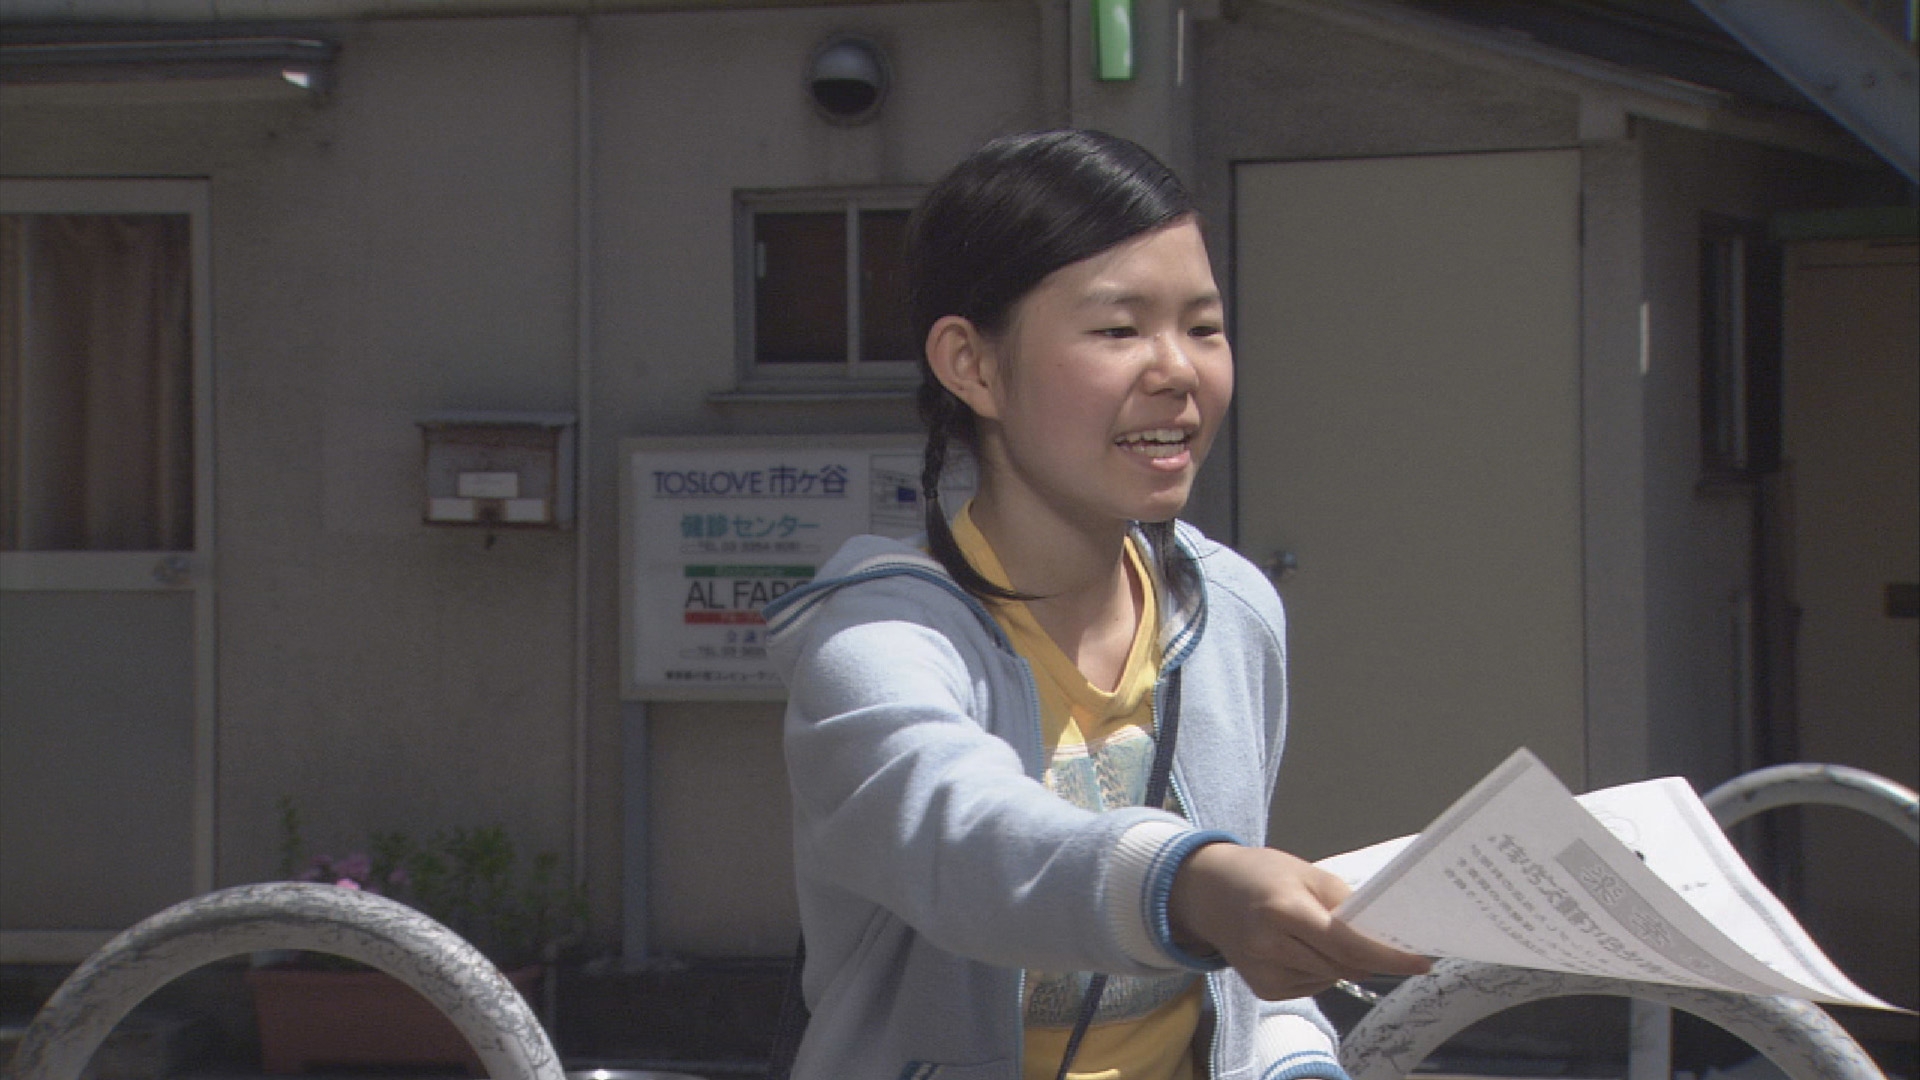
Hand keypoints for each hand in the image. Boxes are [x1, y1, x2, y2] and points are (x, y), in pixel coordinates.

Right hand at [1167, 842, 1430, 999]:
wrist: (1206, 892)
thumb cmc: (1261, 874)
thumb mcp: (1304, 872)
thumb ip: (1343, 901)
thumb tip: (1382, 930)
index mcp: (1283, 910)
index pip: (1347, 943)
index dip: (1387, 956)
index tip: (1421, 961)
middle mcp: (1270, 946)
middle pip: (1343, 965)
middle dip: (1369, 956)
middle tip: (1384, 939)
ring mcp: (1264, 972)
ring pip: (1330, 977)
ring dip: (1343, 962)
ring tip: (1321, 933)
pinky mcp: (1262, 988)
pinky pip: (1312, 985)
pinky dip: (1321, 970)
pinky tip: (1302, 948)